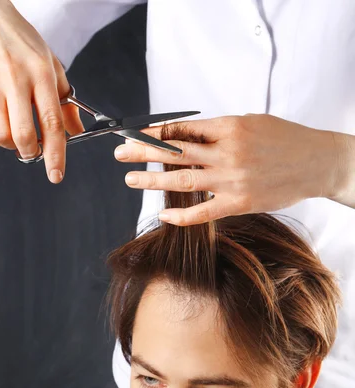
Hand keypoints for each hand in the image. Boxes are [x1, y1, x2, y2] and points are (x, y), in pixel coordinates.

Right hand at [0, 0, 83, 182]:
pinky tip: (4, 121)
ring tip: (18, 135)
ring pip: (2, 135)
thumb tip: (75, 132)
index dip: (55, 154)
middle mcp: (16, 79)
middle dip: (31, 153)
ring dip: (13, 145)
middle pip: (24, 135)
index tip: (56, 173)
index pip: (52, 122)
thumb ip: (65, 100)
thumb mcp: (50, 64)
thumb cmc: (19, 41)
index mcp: (41, 73)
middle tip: (34, 151)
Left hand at [114, 114, 339, 224]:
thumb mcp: (250, 122)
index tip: (133, 132)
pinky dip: (181, 217)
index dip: (154, 132)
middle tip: (120, 153)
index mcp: (228, 128)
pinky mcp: (239, 204)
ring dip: (153, 181)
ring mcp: (231, 180)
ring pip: (183, 181)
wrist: (316, 163)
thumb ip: (218, 131)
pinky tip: (163, 217)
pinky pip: (203, 213)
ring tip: (131, 179)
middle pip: (176, 152)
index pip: (182, 129)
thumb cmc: (284, 139)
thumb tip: (185, 137)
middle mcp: (227, 153)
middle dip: (143, 152)